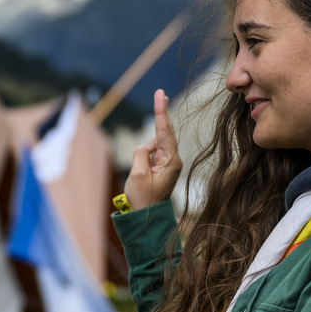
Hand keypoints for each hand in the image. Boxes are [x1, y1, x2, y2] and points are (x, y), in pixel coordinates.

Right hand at [123, 89, 181, 209]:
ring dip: (147, 147)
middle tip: (160, 93)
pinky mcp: (161, 166)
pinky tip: (143, 171)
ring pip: (155, 143)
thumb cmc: (143, 199)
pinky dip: (146, 152)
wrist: (147, 218)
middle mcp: (172, 160)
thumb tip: (146, 146)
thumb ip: (141, 154)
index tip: (160, 96)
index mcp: (171, 161)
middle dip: (161, 113)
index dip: (161, 112)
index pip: (165, 132)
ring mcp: (167, 163)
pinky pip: (152, 152)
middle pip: (166, 131)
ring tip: (143, 173)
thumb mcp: (137, 175)